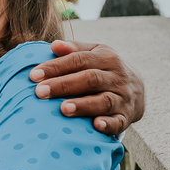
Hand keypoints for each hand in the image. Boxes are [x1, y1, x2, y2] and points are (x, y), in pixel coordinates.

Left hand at [29, 39, 143, 133]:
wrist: (137, 89)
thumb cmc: (104, 70)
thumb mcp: (94, 53)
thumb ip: (74, 49)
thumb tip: (54, 45)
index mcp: (106, 57)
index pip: (78, 60)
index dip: (55, 67)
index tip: (33, 76)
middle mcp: (116, 76)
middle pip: (89, 79)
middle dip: (63, 85)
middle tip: (40, 92)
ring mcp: (123, 98)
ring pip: (103, 101)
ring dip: (83, 105)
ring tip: (63, 109)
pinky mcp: (126, 117)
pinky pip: (118, 121)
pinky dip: (108, 124)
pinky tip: (95, 125)